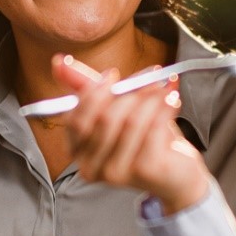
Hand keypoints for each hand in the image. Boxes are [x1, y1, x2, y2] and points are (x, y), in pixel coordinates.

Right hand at [51, 54, 210, 213]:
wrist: (177, 170)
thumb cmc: (144, 136)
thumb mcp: (113, 106)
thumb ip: (84, 86)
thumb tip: (59, 61)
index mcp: (77, 151)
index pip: (75, 120)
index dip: (94, 93)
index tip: (113, 74)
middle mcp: (90, 167)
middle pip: (104, 118)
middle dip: (129, 92)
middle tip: (150, 78)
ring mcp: (116, 173)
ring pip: (130, 122)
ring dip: (151, 98)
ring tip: (165, 89)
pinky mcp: (144, 172)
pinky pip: (152, 130)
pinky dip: (165, 109)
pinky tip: (173, 101)